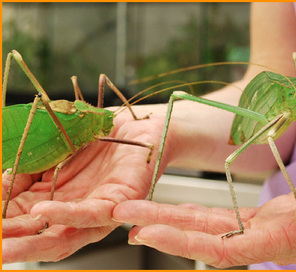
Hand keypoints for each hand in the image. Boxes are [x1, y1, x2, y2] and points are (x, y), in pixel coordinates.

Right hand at [2, 110, 166, 262]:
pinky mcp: (120, 201)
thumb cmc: (96, 139)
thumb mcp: (51, 152)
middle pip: (40, 239)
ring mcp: (97, 211)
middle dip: (12, 246)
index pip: (21, 222)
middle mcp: (75, 212)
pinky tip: (42, 211)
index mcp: (56, 201)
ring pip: (64, 235)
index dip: (2, 226)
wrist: (135, 125)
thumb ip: (25, 171)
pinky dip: (66, 214)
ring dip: (31, 243)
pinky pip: (93, 213)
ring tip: (3, 245)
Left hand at [112, 142, 295, 267]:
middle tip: (122, 216)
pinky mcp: (271, 214)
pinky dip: (196, 213)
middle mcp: (274, 237)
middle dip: (164, 227)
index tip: (148, 231)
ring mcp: (270, 227)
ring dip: (172, 220)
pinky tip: (176, 209)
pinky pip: (226, 218)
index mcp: (291, 236)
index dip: (186, 240)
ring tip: (136, 213)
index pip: (228, 247)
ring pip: (212, 228)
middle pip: (208, 238)